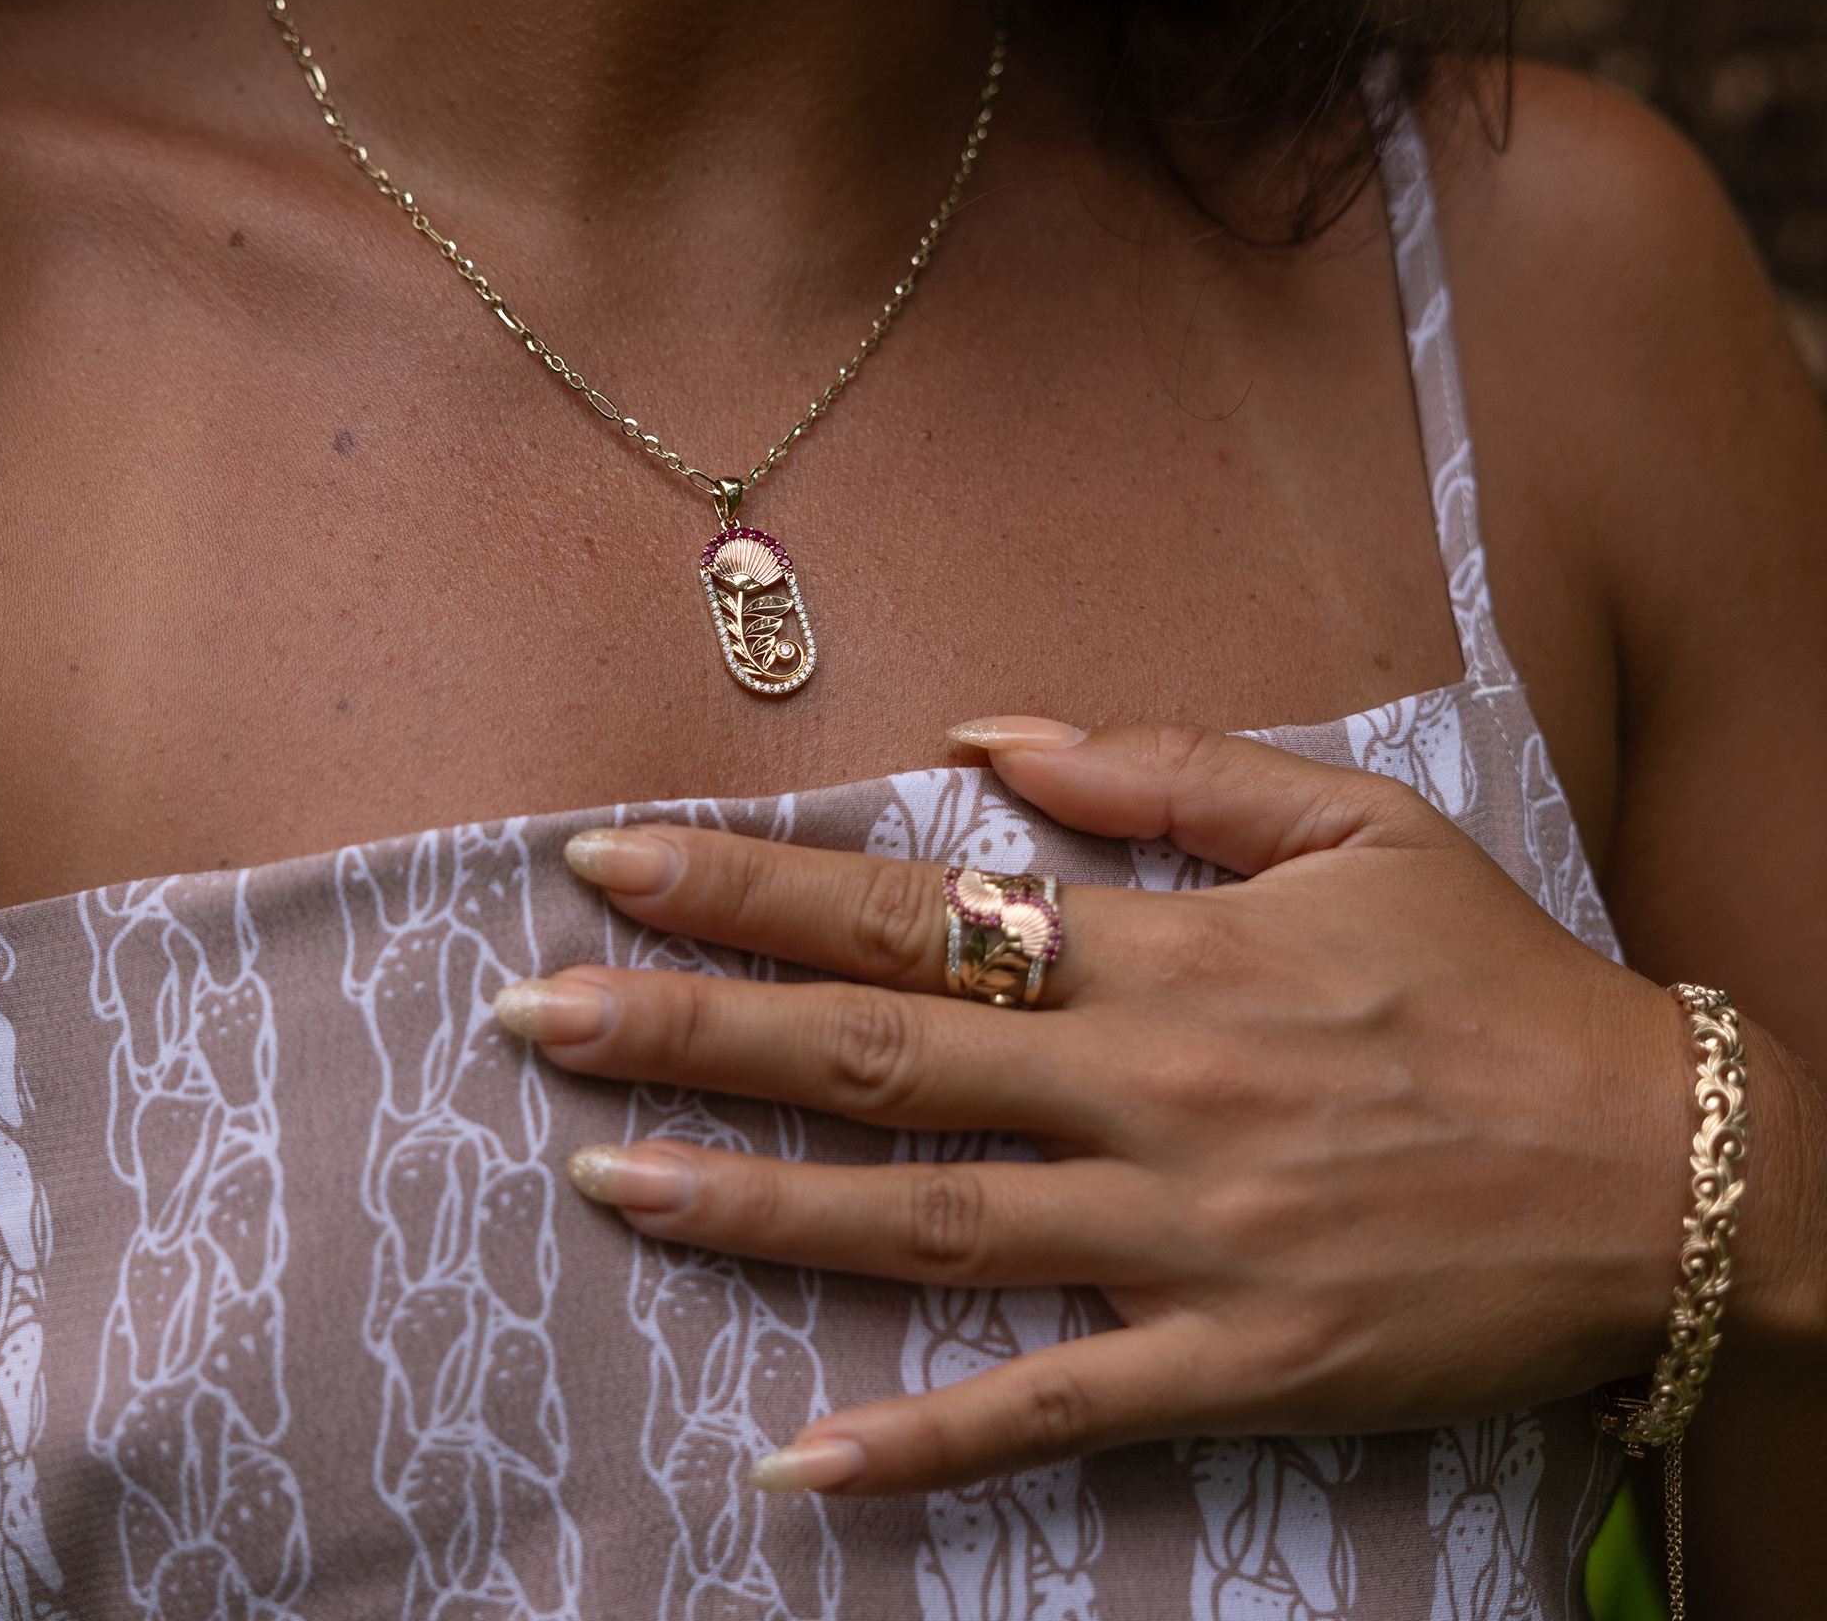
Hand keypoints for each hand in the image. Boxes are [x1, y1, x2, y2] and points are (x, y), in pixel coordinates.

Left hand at [493, 723, 1694, 1495]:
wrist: (1666, 1173)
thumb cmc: (1497, 981)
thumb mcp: (1353, 825)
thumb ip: (1161, 766)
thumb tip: (979, 736)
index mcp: (1164, 954)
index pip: (909, 907)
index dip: (748, 883)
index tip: (607, 859)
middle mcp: (1146, 1091)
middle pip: (877, 1054)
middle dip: (690, 1027)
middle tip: (531, 1012)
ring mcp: (1180, 1239)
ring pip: (923, 1223)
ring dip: (752, 1204)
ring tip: (602, 1179)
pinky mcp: (1232, 1365)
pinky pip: (1051, 1409)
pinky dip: (924, 1440)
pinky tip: (795, 1461)